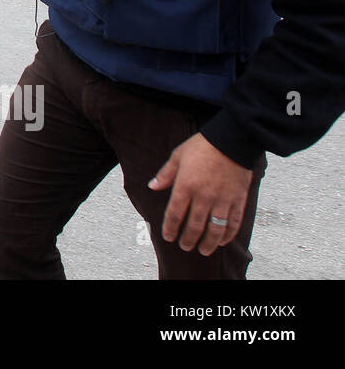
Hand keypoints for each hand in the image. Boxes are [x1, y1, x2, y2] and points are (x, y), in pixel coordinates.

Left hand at [149, 133, 253, 254]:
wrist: (231, 140)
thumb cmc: (202, 145)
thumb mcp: (178, 155)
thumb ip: (166, 174)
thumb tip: (152, 186)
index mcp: (185, 185)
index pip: (175, 214)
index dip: (170, 228)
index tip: (168, 237)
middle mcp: (203, 196)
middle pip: (194, 226)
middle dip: (188, 239)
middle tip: (184, 246)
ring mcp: (222, 200)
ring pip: (214, 230)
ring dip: (208, 243)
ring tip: (203, 251)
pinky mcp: (238, 200)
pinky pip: (233, 223)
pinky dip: (228, 235)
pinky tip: (222, 241)